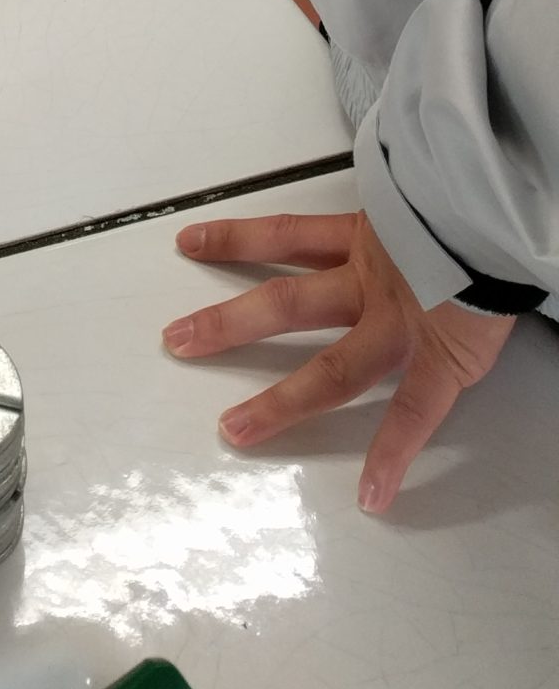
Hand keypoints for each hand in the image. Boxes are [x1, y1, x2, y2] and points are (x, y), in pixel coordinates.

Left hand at [164, 209, 516, 513]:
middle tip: (176, 342)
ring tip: (234, 430)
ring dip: (281, 402)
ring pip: (331, 365)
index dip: (236, 238)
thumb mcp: (422, 195)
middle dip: (228, 323)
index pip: (285, 234)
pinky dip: (393, 455)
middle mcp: (373, 282)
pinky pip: (413, 413)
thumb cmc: (475, 204)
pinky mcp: (442, 357)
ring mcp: (401, 323)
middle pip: (285, 302)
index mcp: (367, 239)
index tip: (190, 243)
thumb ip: (394, 209)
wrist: (513, 209)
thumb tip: (386, 199)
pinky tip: (372, 494)